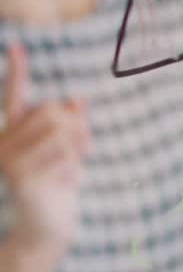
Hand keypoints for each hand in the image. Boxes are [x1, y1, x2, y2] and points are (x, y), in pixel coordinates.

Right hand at [0, 43, 89, 254]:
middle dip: (78, 126)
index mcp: (14, 133)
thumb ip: (72, 126)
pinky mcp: (21, 176)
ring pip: (61, 131)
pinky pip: (64, 154)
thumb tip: (78, 99)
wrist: (49, 226)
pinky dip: (75, 166)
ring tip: (72, 168)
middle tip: (84, 147)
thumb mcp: (69, 151)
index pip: (14, 96)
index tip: (17, 45)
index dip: (17, 71)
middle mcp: (4, 143)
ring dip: (78, 148)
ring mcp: (9, 160)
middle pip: (53, 111)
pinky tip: (64, 183)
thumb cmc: (59, 186)